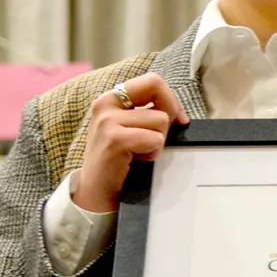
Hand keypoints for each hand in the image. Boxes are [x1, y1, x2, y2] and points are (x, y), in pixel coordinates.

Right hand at [74, 73, 188, 212]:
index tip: (177, 119)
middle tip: (158, 136)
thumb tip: (179, 114)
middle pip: (156, 86)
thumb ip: (147, 113)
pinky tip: (136, 161)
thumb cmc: (118, 162)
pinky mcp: (114, 139)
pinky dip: (153, 153)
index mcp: (110, 99)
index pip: (151, 80)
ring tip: (139, 153)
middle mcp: (105, 104)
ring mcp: (107, 121)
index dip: (170, 98)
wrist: (96, 195)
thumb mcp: (129, 129)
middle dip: (169, 111)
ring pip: (161, 119)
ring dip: (158, 141)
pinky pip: (155, 139)